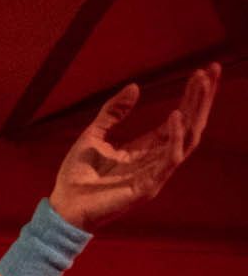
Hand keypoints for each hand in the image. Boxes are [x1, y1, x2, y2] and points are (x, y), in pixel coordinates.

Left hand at [48, 64, 218, 229]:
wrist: (63, 206)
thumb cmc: (77, 176)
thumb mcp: (94, 135)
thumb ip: (113, 112)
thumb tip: (135, 86)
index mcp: (145, 148)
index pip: (178, 119)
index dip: (191, 96)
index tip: (202, 71)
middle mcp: (155, 160)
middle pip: (189, 126)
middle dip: (203, 98)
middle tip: (213, 69)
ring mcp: (154, 174)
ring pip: (187, 139)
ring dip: (196, 111)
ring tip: (202, 83)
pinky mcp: (148, 187)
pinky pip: (169, 160)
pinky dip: (175, 137)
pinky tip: (175, 115)